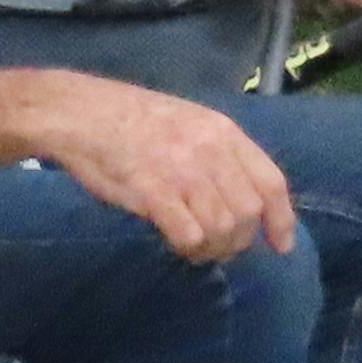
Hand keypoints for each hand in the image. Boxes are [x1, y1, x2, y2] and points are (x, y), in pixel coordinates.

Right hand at [20, 73, 296, 264]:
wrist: (80, 114)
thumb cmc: (129, 119)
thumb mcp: (187, 122)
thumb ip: (216, 153)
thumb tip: (236, 197)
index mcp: (222, 132)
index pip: (271, 182)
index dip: (281, 219)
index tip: (281, 245)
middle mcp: (210, 151)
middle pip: (248, 213)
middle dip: (238, 240)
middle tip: (217, 247)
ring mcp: (183, 171)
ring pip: (223, 229)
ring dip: (212, 248)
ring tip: (195, 247)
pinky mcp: (155, 191)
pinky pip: (190, 235)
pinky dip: (189, 249)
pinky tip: (177, 244)